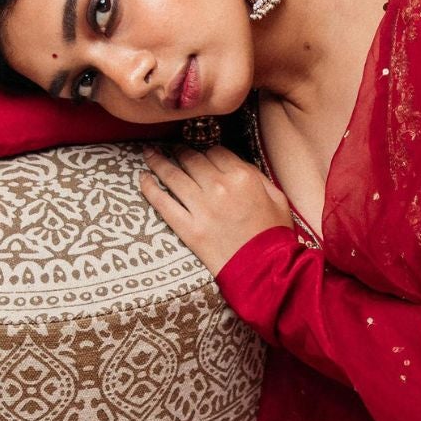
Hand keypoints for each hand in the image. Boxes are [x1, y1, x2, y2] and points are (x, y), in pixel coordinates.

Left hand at [137, 144, 292, 275]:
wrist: (266, 271)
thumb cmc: (274, 236)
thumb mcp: (277, 198)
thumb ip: (257, 176)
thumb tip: (237, 163)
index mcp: (242, 177)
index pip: (215, 152)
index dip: (205, 150)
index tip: (199, 153)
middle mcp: (219, 187)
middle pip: (191, 159)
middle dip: (180, 152)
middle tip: (170, 149)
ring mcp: (201, 208)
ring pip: (173, 175)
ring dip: (158, 161)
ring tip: (149, 154)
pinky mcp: (188, 229)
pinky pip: (162, 203)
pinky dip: (150, 188)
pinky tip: (143, 178)